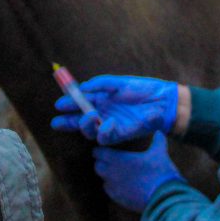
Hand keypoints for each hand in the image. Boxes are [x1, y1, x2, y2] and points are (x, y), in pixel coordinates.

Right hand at [51, 74, 178, 144]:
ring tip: (88, 115)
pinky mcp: (122, 134)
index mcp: (101, 102)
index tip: (58, 105)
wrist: (162, 99)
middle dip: (68, 123)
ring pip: (91, 132)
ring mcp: (112, 125)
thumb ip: (100, 84)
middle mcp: (103, 115)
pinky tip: (107, 122)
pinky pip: (108, 137)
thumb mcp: (117, 83)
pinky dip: (105, 131)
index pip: (80, 106)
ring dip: (85, 125)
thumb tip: (83, 87)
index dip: (68, 106)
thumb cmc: (142, 89)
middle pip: (80, 122)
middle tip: (57, 122)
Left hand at [93, 132, 184, 211]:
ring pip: (103, 180)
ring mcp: (114, 187)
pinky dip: (114, 188)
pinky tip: (124, 186)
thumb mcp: (159, 153)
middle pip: (98, 166)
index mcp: (118, 159)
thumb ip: (157, 141)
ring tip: (118, 173)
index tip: (106, 148)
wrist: (164, 197)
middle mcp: (111, 173)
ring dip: (108, 176)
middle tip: (112, 160)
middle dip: (102, 162)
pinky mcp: (118, 199)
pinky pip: (110, 191)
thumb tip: (160, 132)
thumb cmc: (160, 172)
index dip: (101, 150)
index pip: (98, 152)